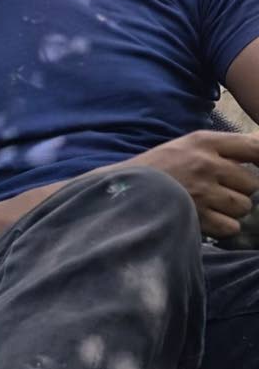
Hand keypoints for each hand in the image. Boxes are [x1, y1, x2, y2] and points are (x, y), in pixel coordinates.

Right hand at [134, 131, 258, 238]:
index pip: (254, 147)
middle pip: (252, 183)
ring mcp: (202, 192)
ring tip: (212, 206)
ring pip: (244, 206)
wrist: (122, 191)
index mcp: (204, 142)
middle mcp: (206, 164)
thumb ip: (222, 146)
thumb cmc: (158, 169)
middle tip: (221, 191)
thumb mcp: (186, 145)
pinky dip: (223, 227)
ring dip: (232, 210)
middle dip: (240, 190)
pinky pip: (231, 226)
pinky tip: (207, 220)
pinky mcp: (197, 217)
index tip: (257, 167)